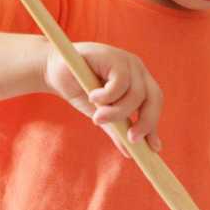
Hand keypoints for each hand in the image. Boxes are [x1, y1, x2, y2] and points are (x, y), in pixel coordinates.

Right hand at [43, 42, 163, 154]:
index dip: (153, 124)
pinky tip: (93, 96)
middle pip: (153, 97)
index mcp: (138, 81)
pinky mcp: (113, 56)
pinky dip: (107, 96)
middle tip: (130, 139)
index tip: (153, 148)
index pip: (154, 102)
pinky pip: (120, 83)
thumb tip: (130, 152)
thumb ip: (117, 129)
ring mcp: (126, 61)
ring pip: (136, 94)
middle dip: (145, 121)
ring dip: (117, 112)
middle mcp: (136, 70)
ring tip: (98, 117)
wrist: (54, 71)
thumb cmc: (79, 90)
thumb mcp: (101, 113)